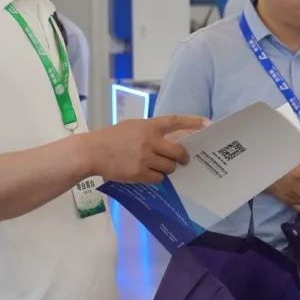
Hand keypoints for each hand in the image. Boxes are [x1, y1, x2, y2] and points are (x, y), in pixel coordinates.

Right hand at [86, 115, 209, 183]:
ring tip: (159, 167)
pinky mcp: (139, 173)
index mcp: (149, 126)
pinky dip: (157, 178)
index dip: (193, 122)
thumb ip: (151, 130)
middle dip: (183, 158)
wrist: (92, 152)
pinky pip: (158, 178)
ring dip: (169, 169)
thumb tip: (172, 139)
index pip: (175, 121)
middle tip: (183, 160)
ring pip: (170, 167)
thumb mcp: (133, 126)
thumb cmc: (112, 138)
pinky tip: (149, 174)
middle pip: (178, 152)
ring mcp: (145, 157)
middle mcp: (149, 140)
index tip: (208, 123)